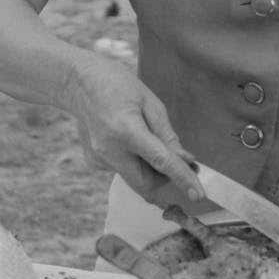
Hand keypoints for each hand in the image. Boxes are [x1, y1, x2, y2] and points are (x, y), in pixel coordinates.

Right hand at [65, 54, 204, 205]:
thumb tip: (185, 160)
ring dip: (150, 168)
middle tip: (180, 162)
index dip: (182, 179)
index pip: (161, 162)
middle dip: (167, 179)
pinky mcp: (94, 162)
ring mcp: (99, 159)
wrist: (79, 83)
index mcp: (127, 130)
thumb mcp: (150, 102)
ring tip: (148, 138)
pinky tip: (126, 136)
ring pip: (134, 178)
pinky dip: (134, 160)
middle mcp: (110, 150)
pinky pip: (122, 169)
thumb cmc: (119, 86)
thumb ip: (167, 135)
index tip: (198, 195)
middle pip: (146, 184)